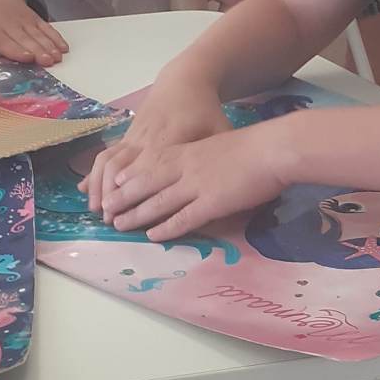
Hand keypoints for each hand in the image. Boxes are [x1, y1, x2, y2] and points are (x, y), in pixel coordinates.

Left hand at [0, 0, 67, 65]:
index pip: (5, 41)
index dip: (17, 50)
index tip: (27, 57)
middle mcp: (11, 26)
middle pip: (26, 40)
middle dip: (38, 50)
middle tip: (48, 60)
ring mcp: (25, 21)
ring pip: (38, 34)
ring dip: (49, 46)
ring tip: (57, 57)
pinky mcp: (36, 19)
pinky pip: (47, 27)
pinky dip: (56, 37)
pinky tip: (63, 47)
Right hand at [82, 68, 229, 216]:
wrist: (184, 80)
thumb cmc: (205, 110)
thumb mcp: (219, 130)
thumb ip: (220, 156)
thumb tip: (233, 183)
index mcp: (168, 143)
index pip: (147, 174)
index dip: (135, 195)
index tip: (130, 217)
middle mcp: (145, 141)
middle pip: (121, 171)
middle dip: (111, 196)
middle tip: (107, 221)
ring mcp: (133, 137)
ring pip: (108, 163)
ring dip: (99, 186)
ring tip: (95, 209)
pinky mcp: (127, 135)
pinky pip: (105, 154)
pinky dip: (94, 173)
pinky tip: (85, 189)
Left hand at [96, 120, 288, 240]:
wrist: (274, 149)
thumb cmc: (254, 146)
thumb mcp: (220, 143)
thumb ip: (206, 156)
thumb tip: (201, 169)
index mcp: (189, 152)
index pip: (150, 163)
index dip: (130, 175)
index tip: (113, 184)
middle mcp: (186, 168)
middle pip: (146, 183)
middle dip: (123, 196)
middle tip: (105, 209)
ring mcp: (197, 185)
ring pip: (158, 202)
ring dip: (136, 215)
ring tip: (118, 224)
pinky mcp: (212, 203)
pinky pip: (184, 218)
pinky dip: (166, 228)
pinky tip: (153, 236)